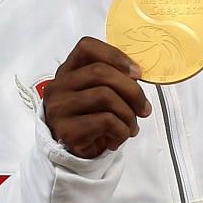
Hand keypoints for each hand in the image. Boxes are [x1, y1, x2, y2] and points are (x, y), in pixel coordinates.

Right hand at [42, 37, 151, 158]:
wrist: (73, 155)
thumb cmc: (90, 120)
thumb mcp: (97, 93)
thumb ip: (111, 79)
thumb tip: (137, 74)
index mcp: (66, 71)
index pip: (86, 47)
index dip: (115, 55)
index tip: (137, 73)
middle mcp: (58, 87)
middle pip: (101, 72)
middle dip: (131, 90)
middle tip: (144, 108)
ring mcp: (60, 109)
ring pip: (106, 97)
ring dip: (128, 114)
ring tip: (131, 127)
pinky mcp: (68, 131)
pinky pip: (107, 121)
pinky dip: (122, 131)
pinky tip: (118, 138)